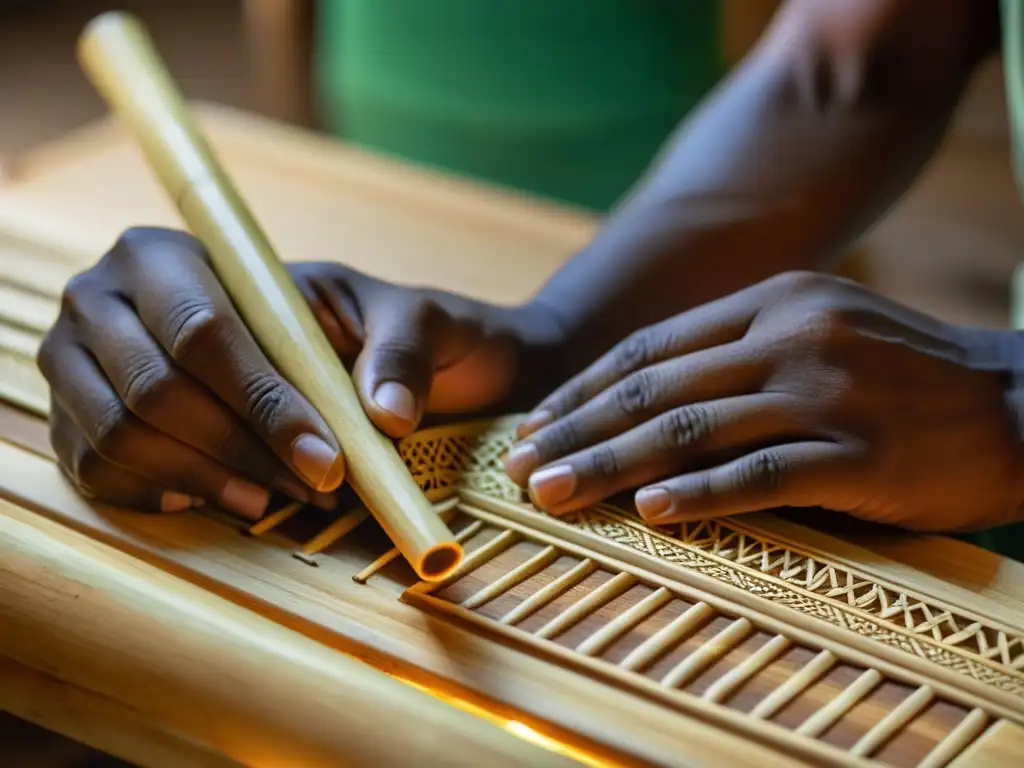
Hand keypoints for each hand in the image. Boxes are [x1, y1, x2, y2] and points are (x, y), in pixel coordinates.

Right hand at [39, 227, 559, 518]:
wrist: (335, 346)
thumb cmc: (367, 326)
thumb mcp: (409, 320)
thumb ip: (404, 351)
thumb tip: (387, 415)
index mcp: (174, 255)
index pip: (203, 333)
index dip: (264, 405)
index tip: (327, 462)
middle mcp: (106, 299)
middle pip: (155, 391)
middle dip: (243, 451)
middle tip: (314, 488)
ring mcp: (75, 361)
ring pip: (122, 437)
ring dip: (209, 481)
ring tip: (277, 497)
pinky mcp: (73, 417)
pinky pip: (97, 471)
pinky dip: (163, 495)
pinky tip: (226, 495)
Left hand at [503, 272, 1023, 532]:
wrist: (1018, 403)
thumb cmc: (905, 374)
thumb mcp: (821, 329)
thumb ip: (742, 348)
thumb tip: (654, 388)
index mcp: (772, 303)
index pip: (651, 348)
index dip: (585, 388)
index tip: (537, 421)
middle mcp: (788, 338)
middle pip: (655, 388)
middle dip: (578, 428)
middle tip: (521, 464)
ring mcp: (822, 393)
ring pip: (691, 430)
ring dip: (612, 463)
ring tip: (554, 491)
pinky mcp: (856, 451)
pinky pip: (761, 475)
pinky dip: (700, 494)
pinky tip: (649, 513)